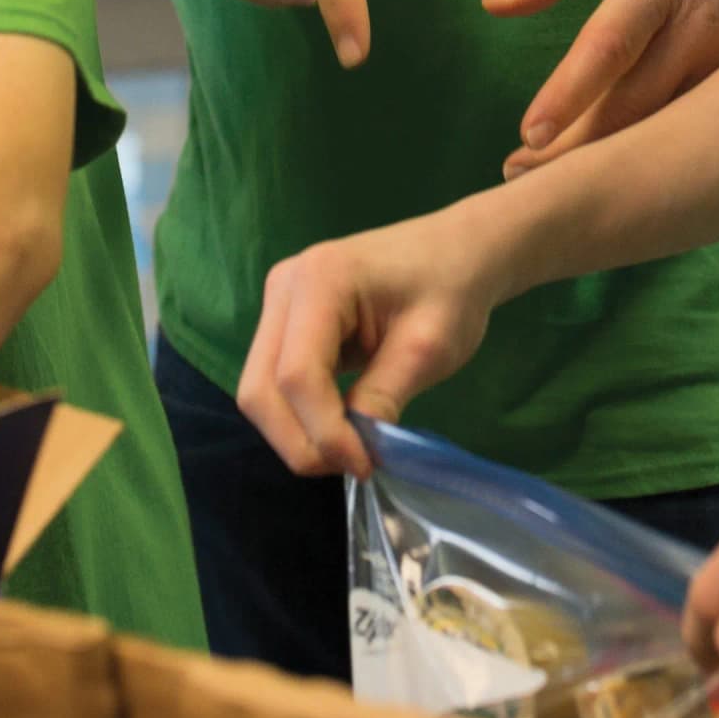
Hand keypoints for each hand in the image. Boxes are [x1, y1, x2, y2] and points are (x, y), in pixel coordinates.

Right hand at [237, 208, 503, 477]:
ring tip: (350, 450)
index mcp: (320, 280)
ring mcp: (279, 304)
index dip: (324, 431)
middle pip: (261, 388)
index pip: (297, 375)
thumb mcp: (428, 349)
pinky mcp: (285, 322)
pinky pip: (274, 382)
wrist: (458, 252)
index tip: (365, 464)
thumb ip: (384, 398)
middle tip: (354, 465)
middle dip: (299, 441)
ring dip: (296, 433)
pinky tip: (340, 427)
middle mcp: (284, 287)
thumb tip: (353, 452)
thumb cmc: (451, 288)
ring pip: (260, 391)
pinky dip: (300, 416)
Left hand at [486, 0, 718, 175]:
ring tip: (549, 185)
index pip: (609, 46)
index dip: (569, 93)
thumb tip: (494, 4)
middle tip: (514, 174)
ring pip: (667, 131)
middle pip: (634, 109)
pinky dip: (656, 156)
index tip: (528, 135)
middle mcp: (698, 30)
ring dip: (611, 163)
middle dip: (573, 151)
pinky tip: (617, 176)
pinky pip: (698, 130)